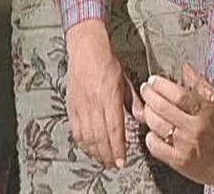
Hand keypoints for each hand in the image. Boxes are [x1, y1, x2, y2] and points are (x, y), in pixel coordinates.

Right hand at [66, 20, 144, 167]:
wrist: (86, 49)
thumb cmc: (107, 62)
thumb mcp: (126, 79)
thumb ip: (133, 100)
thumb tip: (142, 117)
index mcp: (109, 96)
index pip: (114, 128)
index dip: (118, 147)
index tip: (122, 160)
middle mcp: (94, 103)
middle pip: (100, 137)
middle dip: (108, 154)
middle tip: (115, 165)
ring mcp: (81, 106)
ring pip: (87, 136)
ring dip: (95, 151)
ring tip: (104, 160)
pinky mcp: (72, 106)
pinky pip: (76, 129)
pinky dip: (83, 142)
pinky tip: (89, 147)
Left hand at [140, 63, 213, 184]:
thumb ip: (201, 84)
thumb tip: (186, 67)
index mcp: (205, 111)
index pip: (179, 94)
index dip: (162, 85)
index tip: (153, 80)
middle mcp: (194, 127)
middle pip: (163, 108)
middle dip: (149, 95)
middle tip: (145, 89)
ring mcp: (184, 145)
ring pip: (156, 125)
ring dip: (147, 114)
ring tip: (148, 108)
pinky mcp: (178, 161)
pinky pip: (155, 146)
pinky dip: (150, 136)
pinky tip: (153, 130)